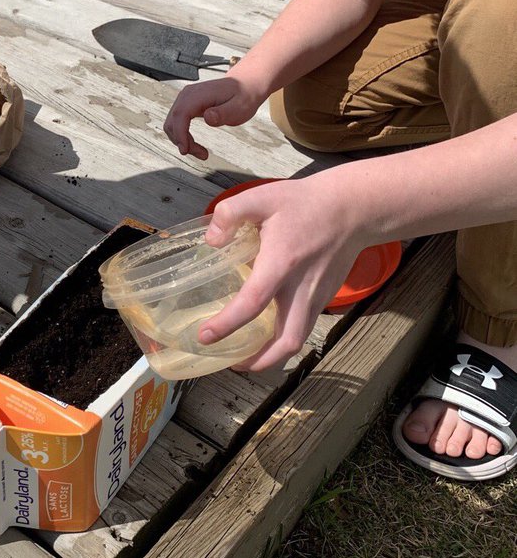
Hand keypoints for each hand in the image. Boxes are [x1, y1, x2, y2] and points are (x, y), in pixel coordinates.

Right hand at [163, 75, 263, 158]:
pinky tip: (194, 144)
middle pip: (173, 121)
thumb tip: (208, 117)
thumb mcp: (239, 107)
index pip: (181, 114)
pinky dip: (182, 136)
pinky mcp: (187, 105)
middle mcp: (187, 95)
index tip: (185, 150)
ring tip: (200, 152)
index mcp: (198, 94)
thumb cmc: (243, 96)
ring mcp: (185, 99)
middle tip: (202, 155)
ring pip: (172, 124)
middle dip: (182, 141)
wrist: (244, 85)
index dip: (180, 133)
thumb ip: (224, 113)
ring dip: (181, 140)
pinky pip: (177, 123)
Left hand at [198, 174, 368, 370]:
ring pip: (298, 340)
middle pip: (285, 342)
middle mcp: (302, 288)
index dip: (227, 325)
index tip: (205, 337)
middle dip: (257, 361)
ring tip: (247, 357)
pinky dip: (285, 339)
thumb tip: (211, 241)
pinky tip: (267, 331)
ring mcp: (318, 296)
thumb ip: (230, 213)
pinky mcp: (325, 297)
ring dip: (273, 356)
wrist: (353, 208)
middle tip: (231, 361)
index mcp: (282, 263)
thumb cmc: (306, 202)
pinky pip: (305, 327)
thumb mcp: (262, 196)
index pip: (253, 303)